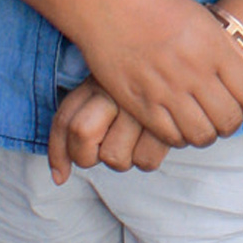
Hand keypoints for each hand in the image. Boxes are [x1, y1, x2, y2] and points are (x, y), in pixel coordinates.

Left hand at [47, 79, 173, 183]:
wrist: (184, 64)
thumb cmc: (140, 84)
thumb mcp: (104, 89)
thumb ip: (74, 124)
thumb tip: (59, 178)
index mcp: (100, 80)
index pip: (64, 121)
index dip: (58, 153)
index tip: (61, 173)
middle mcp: (118, 90)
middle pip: (82, 135)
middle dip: (87, 156)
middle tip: (105, 147)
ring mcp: (143, 106)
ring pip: (114, 158)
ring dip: (123, 157)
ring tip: (136, 138)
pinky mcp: (170, 121)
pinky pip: (146, 161)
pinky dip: (149, 157)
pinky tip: (156, 139)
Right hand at [70, 0, 242, 149]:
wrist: (111, 6)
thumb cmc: (161, 10)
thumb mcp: (206, 22)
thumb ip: (235, 55)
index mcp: (214, 49)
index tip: (241, 104)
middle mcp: (193, 72)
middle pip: (227, 120)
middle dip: (230, 124)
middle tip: (221, 118)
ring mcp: (165, 90)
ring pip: (200, 134)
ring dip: (205, 134)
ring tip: (200, 123)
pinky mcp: (139, 103)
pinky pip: (168, 136)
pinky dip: (178, 137)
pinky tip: (176, 124)